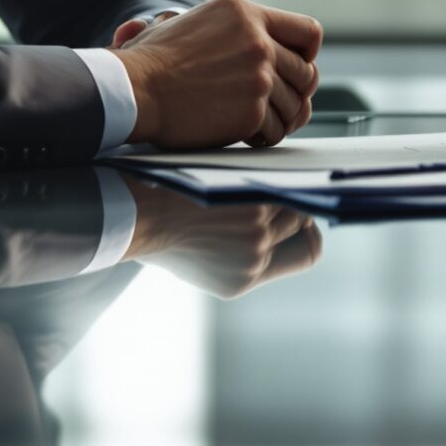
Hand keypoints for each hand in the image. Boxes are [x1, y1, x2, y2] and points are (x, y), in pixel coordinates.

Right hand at [117, 0, 323, 148]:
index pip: (309, 31)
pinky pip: (276, 130)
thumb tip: (256, 40)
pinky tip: (250, 135)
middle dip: (296, 92)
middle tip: (278, 104)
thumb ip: (233, 29)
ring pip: (295, 106)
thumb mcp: (195, 21)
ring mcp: (258, 77)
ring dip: (281, 118)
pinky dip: (266, 137)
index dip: (307, 54)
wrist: (133, 89)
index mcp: (246, 14)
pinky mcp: (251, 111)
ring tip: (262, 122)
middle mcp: (258, 42)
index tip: (295, 67)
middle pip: (306, 73)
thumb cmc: (153, 59)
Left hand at [123, 176, 325, 297]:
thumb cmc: (160, 230)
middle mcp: (254, 260)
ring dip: (279, 185)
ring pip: (290, 201)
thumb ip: (239, 256)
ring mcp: (255, 233)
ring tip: (259, 174)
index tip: (297, 217)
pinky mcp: (249, 205)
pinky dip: (269, 171)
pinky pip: (276, 180)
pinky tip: (255, 165)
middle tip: (276, 186)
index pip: (308, 254)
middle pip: (303, 224)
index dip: (308, 233)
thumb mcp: (202, 262)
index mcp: (243, 280)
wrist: (137, 213)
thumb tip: (273, 230)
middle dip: (293, 203)